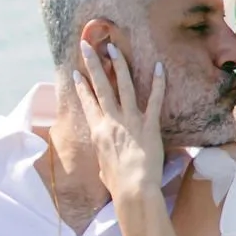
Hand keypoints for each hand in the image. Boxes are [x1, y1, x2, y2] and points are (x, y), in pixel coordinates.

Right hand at [72, 38, 166, 205]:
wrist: (134, 189)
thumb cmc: (118, 184)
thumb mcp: (104, 169)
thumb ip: (104, 157)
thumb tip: (105, 160)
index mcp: (98, 131)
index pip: (88, 103)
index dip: (81, 86)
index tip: (76, 72)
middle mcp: (111, 121)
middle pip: (100, 87)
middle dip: (93, 64)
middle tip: (87, 45)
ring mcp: (131, 121)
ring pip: (123, 86)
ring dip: (118, 65)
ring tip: (114, 48)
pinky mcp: (150, 125)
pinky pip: (154, 100)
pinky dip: (158, 83)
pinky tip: (159, 67)